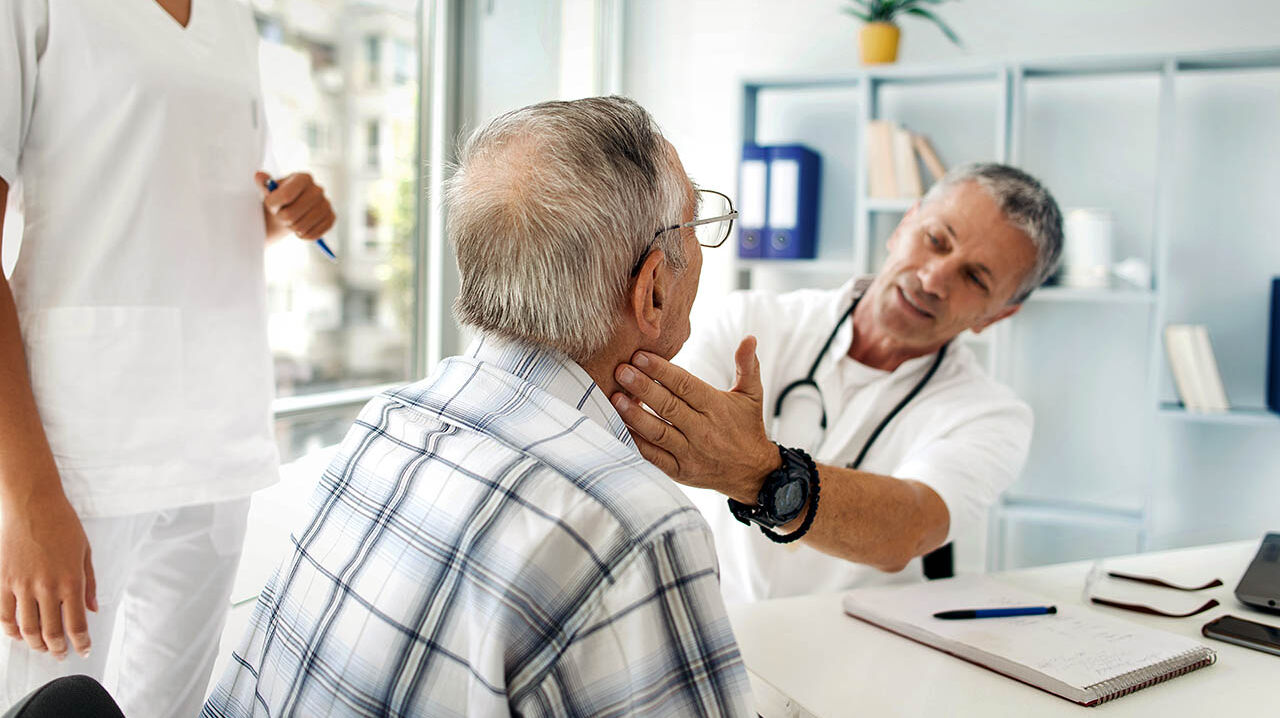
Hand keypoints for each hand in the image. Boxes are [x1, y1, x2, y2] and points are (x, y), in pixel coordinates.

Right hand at [0, 489, 95, 659]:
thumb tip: (92, 609)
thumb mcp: (85, 552)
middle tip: (61, 654)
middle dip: (57, 649)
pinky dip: (11, 631)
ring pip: (26, 629)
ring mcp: (22, 585)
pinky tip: (19, 635)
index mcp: (71, 581)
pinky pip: (5, 615)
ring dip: (36, 644)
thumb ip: (89, 584)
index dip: (80, 643)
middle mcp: (47, 587)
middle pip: (50, 633)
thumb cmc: (63, 524)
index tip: (83, 650)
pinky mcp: (4, 581)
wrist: (32, 504)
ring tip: (43, 647)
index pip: (76, 625)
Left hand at [255, 171, 335, 240]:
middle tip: (280, 217)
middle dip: (282, 219)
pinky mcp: (331, 218)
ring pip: (302, 226)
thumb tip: (259, 176)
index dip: (274, 206)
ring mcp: (326, 204)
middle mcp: (318, 189)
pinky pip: (314, 234)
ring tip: (291, 223)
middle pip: (292, 214)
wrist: (292, 211)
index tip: (272, 206)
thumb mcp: (269, 191)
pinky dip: (304, 236)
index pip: (286, 196)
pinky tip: (301, 230)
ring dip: (292, 228)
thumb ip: (263, 184)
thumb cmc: (279, 200)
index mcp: (304, 178)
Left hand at [611, 336, 780, 502]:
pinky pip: (654, 457)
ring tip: (615, 398)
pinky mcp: (680, 471)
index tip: (640, 356)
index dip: (661, 370)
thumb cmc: (747, 427)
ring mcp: (690, 453)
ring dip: (635, 416)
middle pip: (668, 406)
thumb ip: (747, 366)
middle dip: (642, 387)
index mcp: (716, 407)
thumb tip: (750, 338)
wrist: (753, 472)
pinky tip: (620, 428)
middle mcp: (702, 430)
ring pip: (658, 432)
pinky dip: (636, 444)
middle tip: (621, 371)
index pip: (685, 385)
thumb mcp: (752, 395)